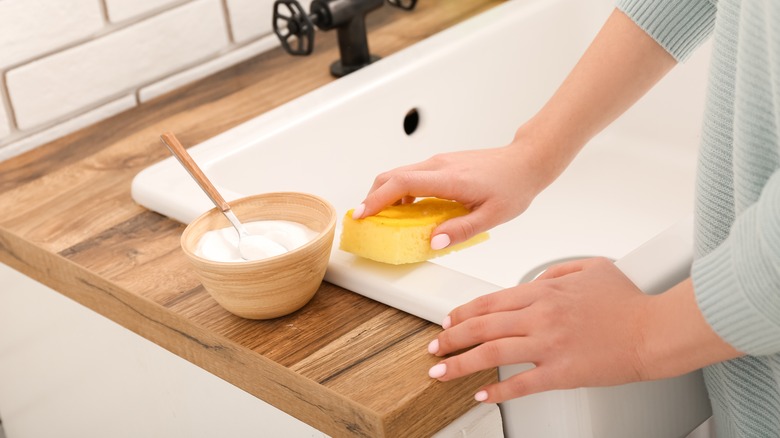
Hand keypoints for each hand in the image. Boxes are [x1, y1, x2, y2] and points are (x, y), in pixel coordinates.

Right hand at [354, 138, 550, 246]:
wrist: (526, 162)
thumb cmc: (513, 185)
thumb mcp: (492, 216)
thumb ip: (461, 230)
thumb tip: (432, 241)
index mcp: (448, 178)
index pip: (401, 183)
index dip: (376, 199)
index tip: (362, 214)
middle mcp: (438, 165)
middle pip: (392, 175)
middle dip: (372, 197)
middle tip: (365, 219)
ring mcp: (439, 162)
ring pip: (400, 174)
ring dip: (385, 194)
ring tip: (384, 219)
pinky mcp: (442, 164)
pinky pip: (412, 174)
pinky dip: (400, 190)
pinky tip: (407, 209)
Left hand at [427, 257, 652, 402]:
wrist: (655, 329)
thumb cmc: (629, 300)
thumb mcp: (591, 268)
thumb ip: (557, 270)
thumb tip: (535, 279)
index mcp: (544, 292)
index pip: (490, 301)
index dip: (462, 312)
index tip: (447, 321)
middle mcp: (541, 316)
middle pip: (482, 326)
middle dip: (451, 337)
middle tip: (434, 347)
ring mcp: (550, 344)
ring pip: (492, 352)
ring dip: (460, 363)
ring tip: (441, 372)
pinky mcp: (563, 372)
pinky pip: (522, 383)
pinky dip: (497, 390)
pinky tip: (482, 394)